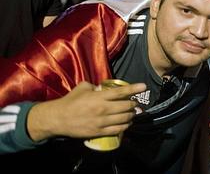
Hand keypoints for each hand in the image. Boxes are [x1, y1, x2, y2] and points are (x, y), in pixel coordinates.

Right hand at [27, 81, 145, 140]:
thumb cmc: (70, 101)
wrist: (57, 119)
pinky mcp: (99, 131)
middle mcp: (103, 109)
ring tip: (132, 113)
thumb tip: (102, 86)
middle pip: (126, 106)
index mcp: (99, 96)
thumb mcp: (82, 88)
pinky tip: (127, 124)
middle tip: (135, 103)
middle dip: (133, 104)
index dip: (134, 88)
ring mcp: (102, 121)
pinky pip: (117, 129)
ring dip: (131, 115)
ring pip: (124, 119)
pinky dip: (125, 126)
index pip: (121, 92)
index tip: (144, 86)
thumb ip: (95, 86)